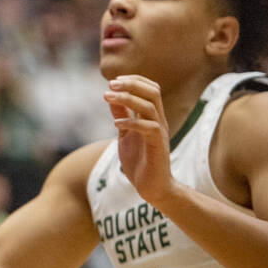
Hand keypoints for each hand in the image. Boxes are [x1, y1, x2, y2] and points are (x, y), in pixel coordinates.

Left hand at [105, 75, 175, 205]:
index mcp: (152, 117)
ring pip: (150, 107)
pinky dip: (131, 122)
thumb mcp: (125, 134)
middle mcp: (158, 121)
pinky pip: (149, 128)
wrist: (152, 188)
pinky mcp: (158, 147)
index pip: (151, 89)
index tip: (114, 79)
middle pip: (153, 92)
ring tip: (107, 96)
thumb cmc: (139, 161)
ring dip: (127, 99)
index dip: (134, 80)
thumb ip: (121, 115)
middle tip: (111, 83)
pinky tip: (116, 124)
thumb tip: (110, 95)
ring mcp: (160, 133)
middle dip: (132, 84)